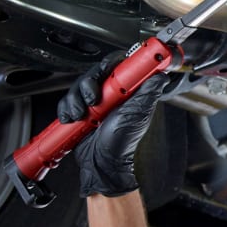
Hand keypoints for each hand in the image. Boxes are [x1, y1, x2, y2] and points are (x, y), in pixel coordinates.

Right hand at [58, 56, 173, 197]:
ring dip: (76, 100)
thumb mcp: (138, 114)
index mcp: (125, 91)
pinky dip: (66, 109)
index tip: (106, 70)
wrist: (101, 161)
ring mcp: (93, 103)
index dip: (110, 65)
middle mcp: (109, 94)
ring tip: (82, 115)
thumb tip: (160, 75)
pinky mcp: (79, 111)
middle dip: (88, 85)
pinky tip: (72, 119)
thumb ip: (148, 93)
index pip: (116, 67)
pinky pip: (67, 101)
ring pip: (77, 87)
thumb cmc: (122, 141)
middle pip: (93, 74)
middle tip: (93, 100)